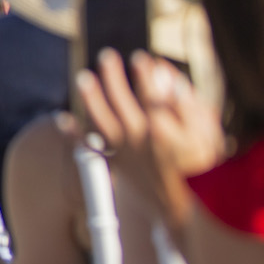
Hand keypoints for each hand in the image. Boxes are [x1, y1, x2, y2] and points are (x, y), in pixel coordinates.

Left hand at [77, 50, 223, 232]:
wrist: (183, 208)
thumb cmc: (198, 169)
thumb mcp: (203, 137)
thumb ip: (188, 106)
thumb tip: (168, 78)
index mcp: (163, 130)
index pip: (151, 93)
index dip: (145, 73)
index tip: (140, 56)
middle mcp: (139, 140)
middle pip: (122, 101)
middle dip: (113, 76)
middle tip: (106, 54)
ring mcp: (124, 153)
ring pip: (102, 120)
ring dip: (91, 97)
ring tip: (82, 76)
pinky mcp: (115, 165)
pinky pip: (90, 149)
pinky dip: (73, 135)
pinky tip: (61, 118)